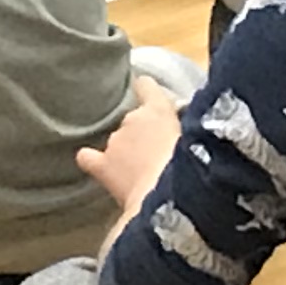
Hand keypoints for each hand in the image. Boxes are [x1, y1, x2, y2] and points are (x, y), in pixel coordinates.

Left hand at [79, 74, 181, 214]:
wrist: (170, 197)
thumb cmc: (193, 166)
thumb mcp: (197, 141)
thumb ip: (188, 132)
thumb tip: (185, 138)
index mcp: (159, 110)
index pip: (147, 87)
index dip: (145, 90)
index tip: (145, 91)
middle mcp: (132, 119)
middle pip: (134, 123)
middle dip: (143, 138)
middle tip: (159, 159)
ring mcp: (115, 142)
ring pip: (118, 143)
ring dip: (127, 154)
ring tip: (142, 176)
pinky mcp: (104, 166)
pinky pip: (88, 158)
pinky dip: (92, 161)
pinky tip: (99, 167)